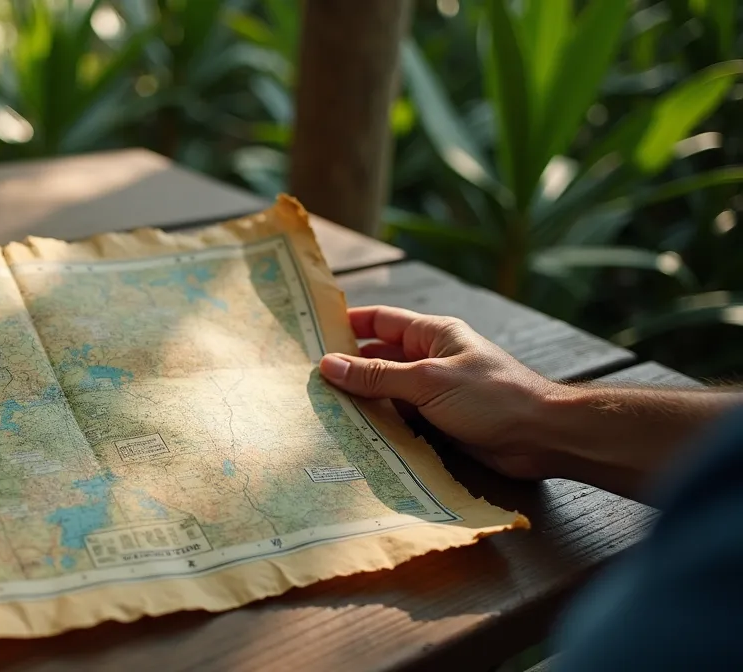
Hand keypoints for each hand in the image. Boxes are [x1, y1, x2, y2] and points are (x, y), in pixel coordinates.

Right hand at [319, 306, 559, 479]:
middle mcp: (432, 359)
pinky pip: (401, 419)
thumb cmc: (493, 398)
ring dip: (362, 401)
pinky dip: (380, 425)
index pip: (380, 320)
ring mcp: (436, 392)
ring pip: (388, 392)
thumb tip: (328, 365)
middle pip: (379, 358)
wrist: (544, 438)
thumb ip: (377, 376)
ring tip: (321, 410)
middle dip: (347, 368)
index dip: (346, 324)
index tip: (310, 333)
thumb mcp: (427, 382)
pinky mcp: (440, 422)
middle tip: (307, 381)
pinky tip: (354, 435)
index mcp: (432, 335)